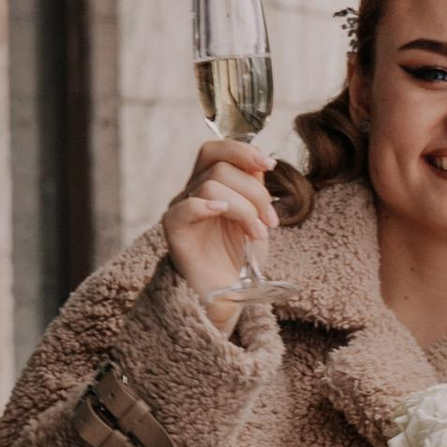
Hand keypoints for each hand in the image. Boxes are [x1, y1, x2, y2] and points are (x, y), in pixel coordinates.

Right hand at [160, 135, 274, 313]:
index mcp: (209, 185)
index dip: (242, 151)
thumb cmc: (241, 258)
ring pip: (211, 185)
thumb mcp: (256, 216)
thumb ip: (254, 186)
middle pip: (219, 166)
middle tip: (269, 220)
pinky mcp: (176, 233)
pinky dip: (205, 206)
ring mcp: (182, 211)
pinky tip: (222, 213)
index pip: (216, 150)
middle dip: (254, 191)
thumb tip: (258, 161)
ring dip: (245, 208)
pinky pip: (184, 209)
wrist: (230, 296)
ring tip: (258, 234)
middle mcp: (191, 193)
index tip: (270, 165)